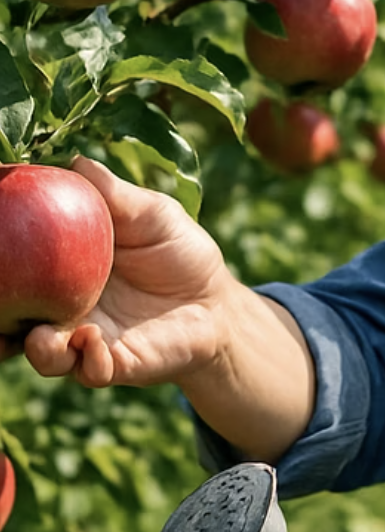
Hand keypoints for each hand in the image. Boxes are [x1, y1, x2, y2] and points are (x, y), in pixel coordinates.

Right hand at [17, 155, 231, 388]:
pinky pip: (87, 370)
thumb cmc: (179, 252)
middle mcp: (61, 307)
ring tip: (42, 337)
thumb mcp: (151, 214)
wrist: (215, 303)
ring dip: (37, 347)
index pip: (18, 266)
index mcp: (61, 268)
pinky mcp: (111, 365)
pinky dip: (85, 358)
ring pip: (40, 353)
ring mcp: (82, 339)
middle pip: (12, 315)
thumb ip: (113, 194)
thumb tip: (76, 161)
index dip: (2, 256)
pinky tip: (93, 339)